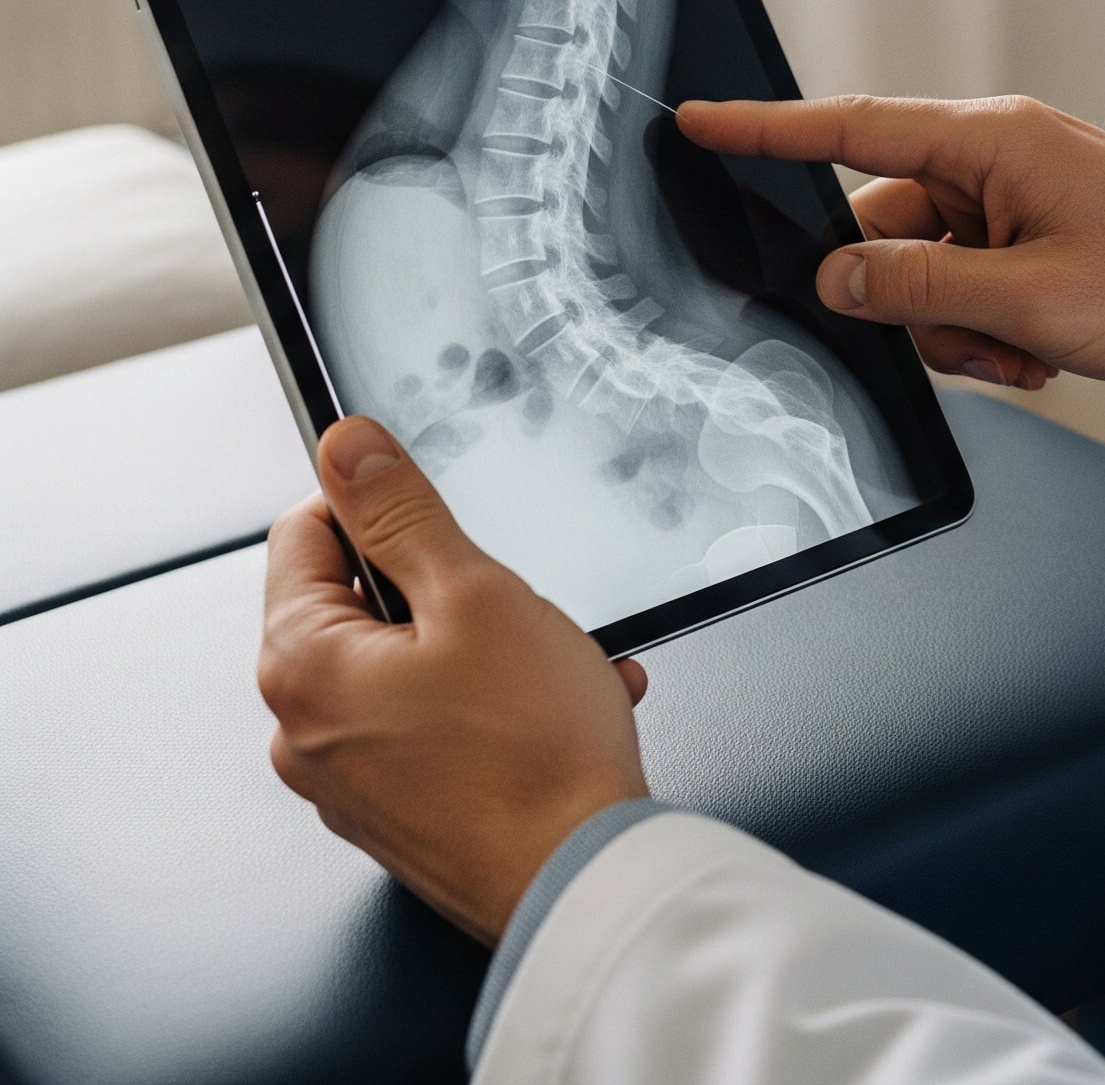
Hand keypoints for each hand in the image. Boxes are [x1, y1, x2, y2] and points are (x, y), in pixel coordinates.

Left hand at [259, 416, 651, 945]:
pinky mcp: (398, 811)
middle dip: (448, 584)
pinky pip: (435, 723)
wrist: (581, 877)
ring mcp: (349, 780)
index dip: (380, 504)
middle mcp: (304, 729)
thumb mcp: (474, 592)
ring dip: (486, 644)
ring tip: (554, 659)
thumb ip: (401, 511)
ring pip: (411, 662)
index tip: (434, 510)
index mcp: (301, 665)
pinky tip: (561, 703)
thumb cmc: (533, 753)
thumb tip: (345, 448)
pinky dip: (493, 702)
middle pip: (363, 599)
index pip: (305, 529)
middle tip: (509, 602)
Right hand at [677, 95, 1104, 407]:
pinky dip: (991, 328)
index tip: (697, 121)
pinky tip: (1044, 353)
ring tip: (1030, 353)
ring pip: (927, 269)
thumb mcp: (1030, 302)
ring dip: (960, 327)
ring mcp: (1020, 197)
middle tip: (982, 345)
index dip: (765, 130)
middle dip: (912, 301)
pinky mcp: (1038, 233)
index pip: (850, 130)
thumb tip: (832, 277)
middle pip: (886, 226)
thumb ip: (917, 289)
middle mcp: (998, 157)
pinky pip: (970, 282)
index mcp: (991, 141)